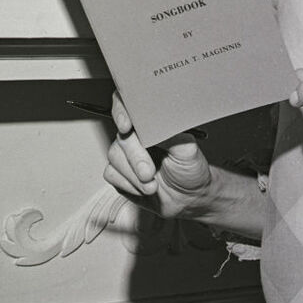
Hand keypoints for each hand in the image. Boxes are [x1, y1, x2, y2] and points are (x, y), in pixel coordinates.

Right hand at [103, 90, 211, 218]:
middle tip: (149, 172)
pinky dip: (129, 184)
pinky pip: (111, 173)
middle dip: (135, 157)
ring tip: (153, 184)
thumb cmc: (190, 169)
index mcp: (152, 122)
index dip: (122, 111)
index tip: (126, 126)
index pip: (129, 104)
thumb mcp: (187, 149)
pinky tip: (144, 188)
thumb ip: (170, 134)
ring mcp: (126, 152)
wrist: (188, 198)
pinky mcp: (119, 172)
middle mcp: (137, 135)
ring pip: (114, 156)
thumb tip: (155, 123)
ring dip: (134, 175)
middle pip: (121, 136)